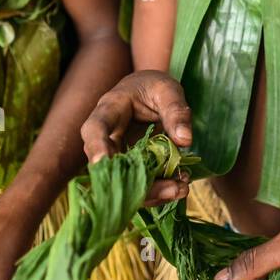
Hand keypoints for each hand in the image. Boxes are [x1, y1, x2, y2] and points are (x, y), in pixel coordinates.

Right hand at [81, 70, 192, 205]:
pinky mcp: (130, 168)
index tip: (103, 162)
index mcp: (109, 109)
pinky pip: (139, 185)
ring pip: (124, 182)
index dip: (96, 147)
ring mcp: (117, 155)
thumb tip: (184, 140)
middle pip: (109, 165)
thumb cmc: (154, 87)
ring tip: (181, 188)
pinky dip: (159, 190)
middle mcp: (107, 137)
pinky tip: (180, 186)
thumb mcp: (168, 90)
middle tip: (172, 188)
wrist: (150, 93)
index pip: (95, 129)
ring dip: (151, 192)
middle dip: (136, 183)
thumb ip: (176, 111)